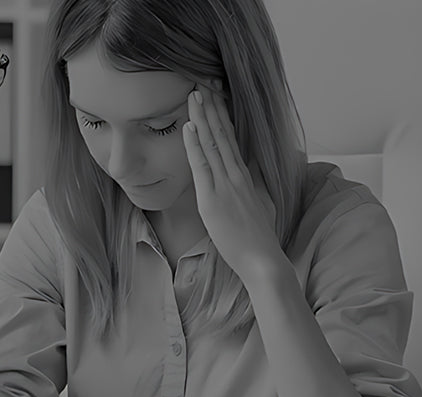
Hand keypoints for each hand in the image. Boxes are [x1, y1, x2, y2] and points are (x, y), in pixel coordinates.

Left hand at [182, 85, 280, 281]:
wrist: (263, 259)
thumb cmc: (259, 239)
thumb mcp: (259, 205)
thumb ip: (253, 187)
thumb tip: (251, 177)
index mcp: (245, 176)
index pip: (232, 139)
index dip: (223, 115)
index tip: (216, 95)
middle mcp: (237, 175)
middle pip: (223, 134)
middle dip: (213, 107)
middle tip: (203, 81)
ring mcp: (225, 186)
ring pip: (212, 144)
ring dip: (202, 117)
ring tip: (194, 93)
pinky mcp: (213, 200)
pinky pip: (202, 166)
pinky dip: (195, 145)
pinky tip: (189, 127)